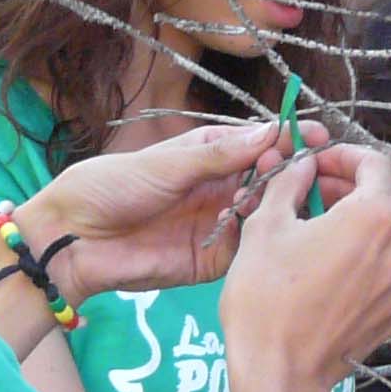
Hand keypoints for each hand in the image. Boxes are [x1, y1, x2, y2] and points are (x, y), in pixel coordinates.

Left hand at [26, 120, 300, 302]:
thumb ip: (219, 154)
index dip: (290, 139)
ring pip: (267, 213)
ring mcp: (221, 223)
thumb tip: (271, 132)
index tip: (318, 137)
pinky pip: (250, 249)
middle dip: (295, 173)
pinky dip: (263, 239)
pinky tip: (267, 229)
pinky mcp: (215, 258)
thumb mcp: (166, 164)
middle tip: (310, 170)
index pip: (261, 143)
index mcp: (210, 154)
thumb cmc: (111, 187)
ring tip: (290, 197)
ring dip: (281, 204)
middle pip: (272, 178)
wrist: (71, 240)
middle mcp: (222, 187)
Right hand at [217, 148, 390, 391]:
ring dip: (364, 220)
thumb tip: (303, 163)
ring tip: (321, 228)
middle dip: (356, 184)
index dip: (345, 155)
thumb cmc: (266, 296)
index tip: (317, 162)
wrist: (280, 373)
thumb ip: (289, 183)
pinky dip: (369, 256)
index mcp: (375, 217)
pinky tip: (333, 267)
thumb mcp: (266, 226)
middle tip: (317, 190)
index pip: (377, 163)